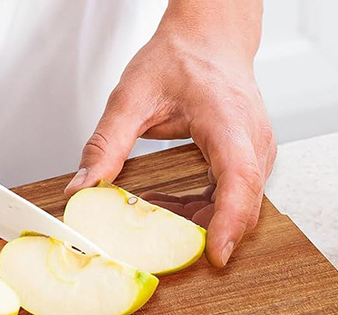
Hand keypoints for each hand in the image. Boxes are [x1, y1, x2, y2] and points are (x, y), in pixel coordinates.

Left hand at [65, 6, 274, 266]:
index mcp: (228, 121)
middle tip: (159, 248)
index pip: (239, 179)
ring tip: (153, 216)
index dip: (229, 221)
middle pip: (243, 205)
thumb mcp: (131, 97)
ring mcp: (256, 153)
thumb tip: (82, 188)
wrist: (209, 37)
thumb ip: (106, 145)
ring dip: (197, 224)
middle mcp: (252, 141)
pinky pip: (229, 200)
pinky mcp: (249, 162)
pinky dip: (199, 212)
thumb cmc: (181, 57)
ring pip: (238, 208)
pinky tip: (167, 209)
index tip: (216, 254)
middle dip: (206, 234)